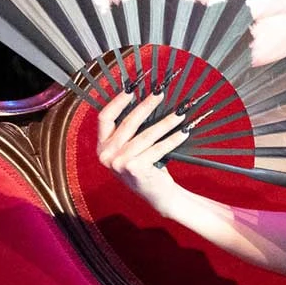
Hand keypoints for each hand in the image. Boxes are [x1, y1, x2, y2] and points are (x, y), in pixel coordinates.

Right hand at [96, 91, 188, 212]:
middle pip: (128, 123)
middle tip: (160, 92)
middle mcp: (107, 156)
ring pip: (146, 135)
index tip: (132, 88)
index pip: (104, 118)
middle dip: (146, 105)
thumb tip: (146, 100)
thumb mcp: (131, 150)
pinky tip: (183, 131)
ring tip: (180, 113)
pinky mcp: (135, 169)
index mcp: (102, 147)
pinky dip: (173, 139)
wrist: (157, 197)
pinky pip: (158, 148)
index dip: (117, 101)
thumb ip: (130, 132)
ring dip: (166, 122)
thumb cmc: (146, 169)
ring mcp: (119, 163)